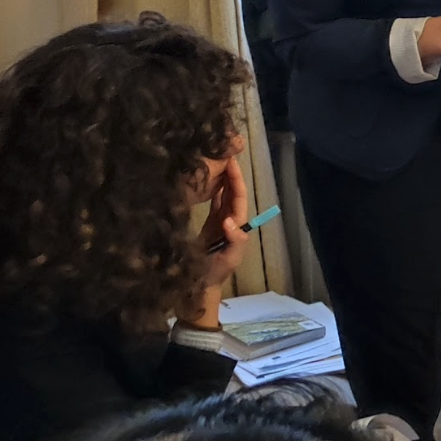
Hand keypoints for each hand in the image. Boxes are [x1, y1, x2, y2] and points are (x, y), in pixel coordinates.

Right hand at [196, 157, 248, 289]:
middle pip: (233, 193)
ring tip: (217, 162)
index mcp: (238, 225)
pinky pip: (214, 203)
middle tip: (224, 155)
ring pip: (224, 196)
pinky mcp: (209, 225)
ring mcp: (220, 222)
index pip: (239, 198)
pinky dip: (213, 191)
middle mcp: (231, 220)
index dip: (237, 181)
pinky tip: (209, 180)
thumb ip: (234, 241)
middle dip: (231, 175)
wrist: (201, 285)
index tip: (232, 163)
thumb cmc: (216, 273)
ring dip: (223, 180)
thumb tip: (230, 220)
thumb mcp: (229, 259)